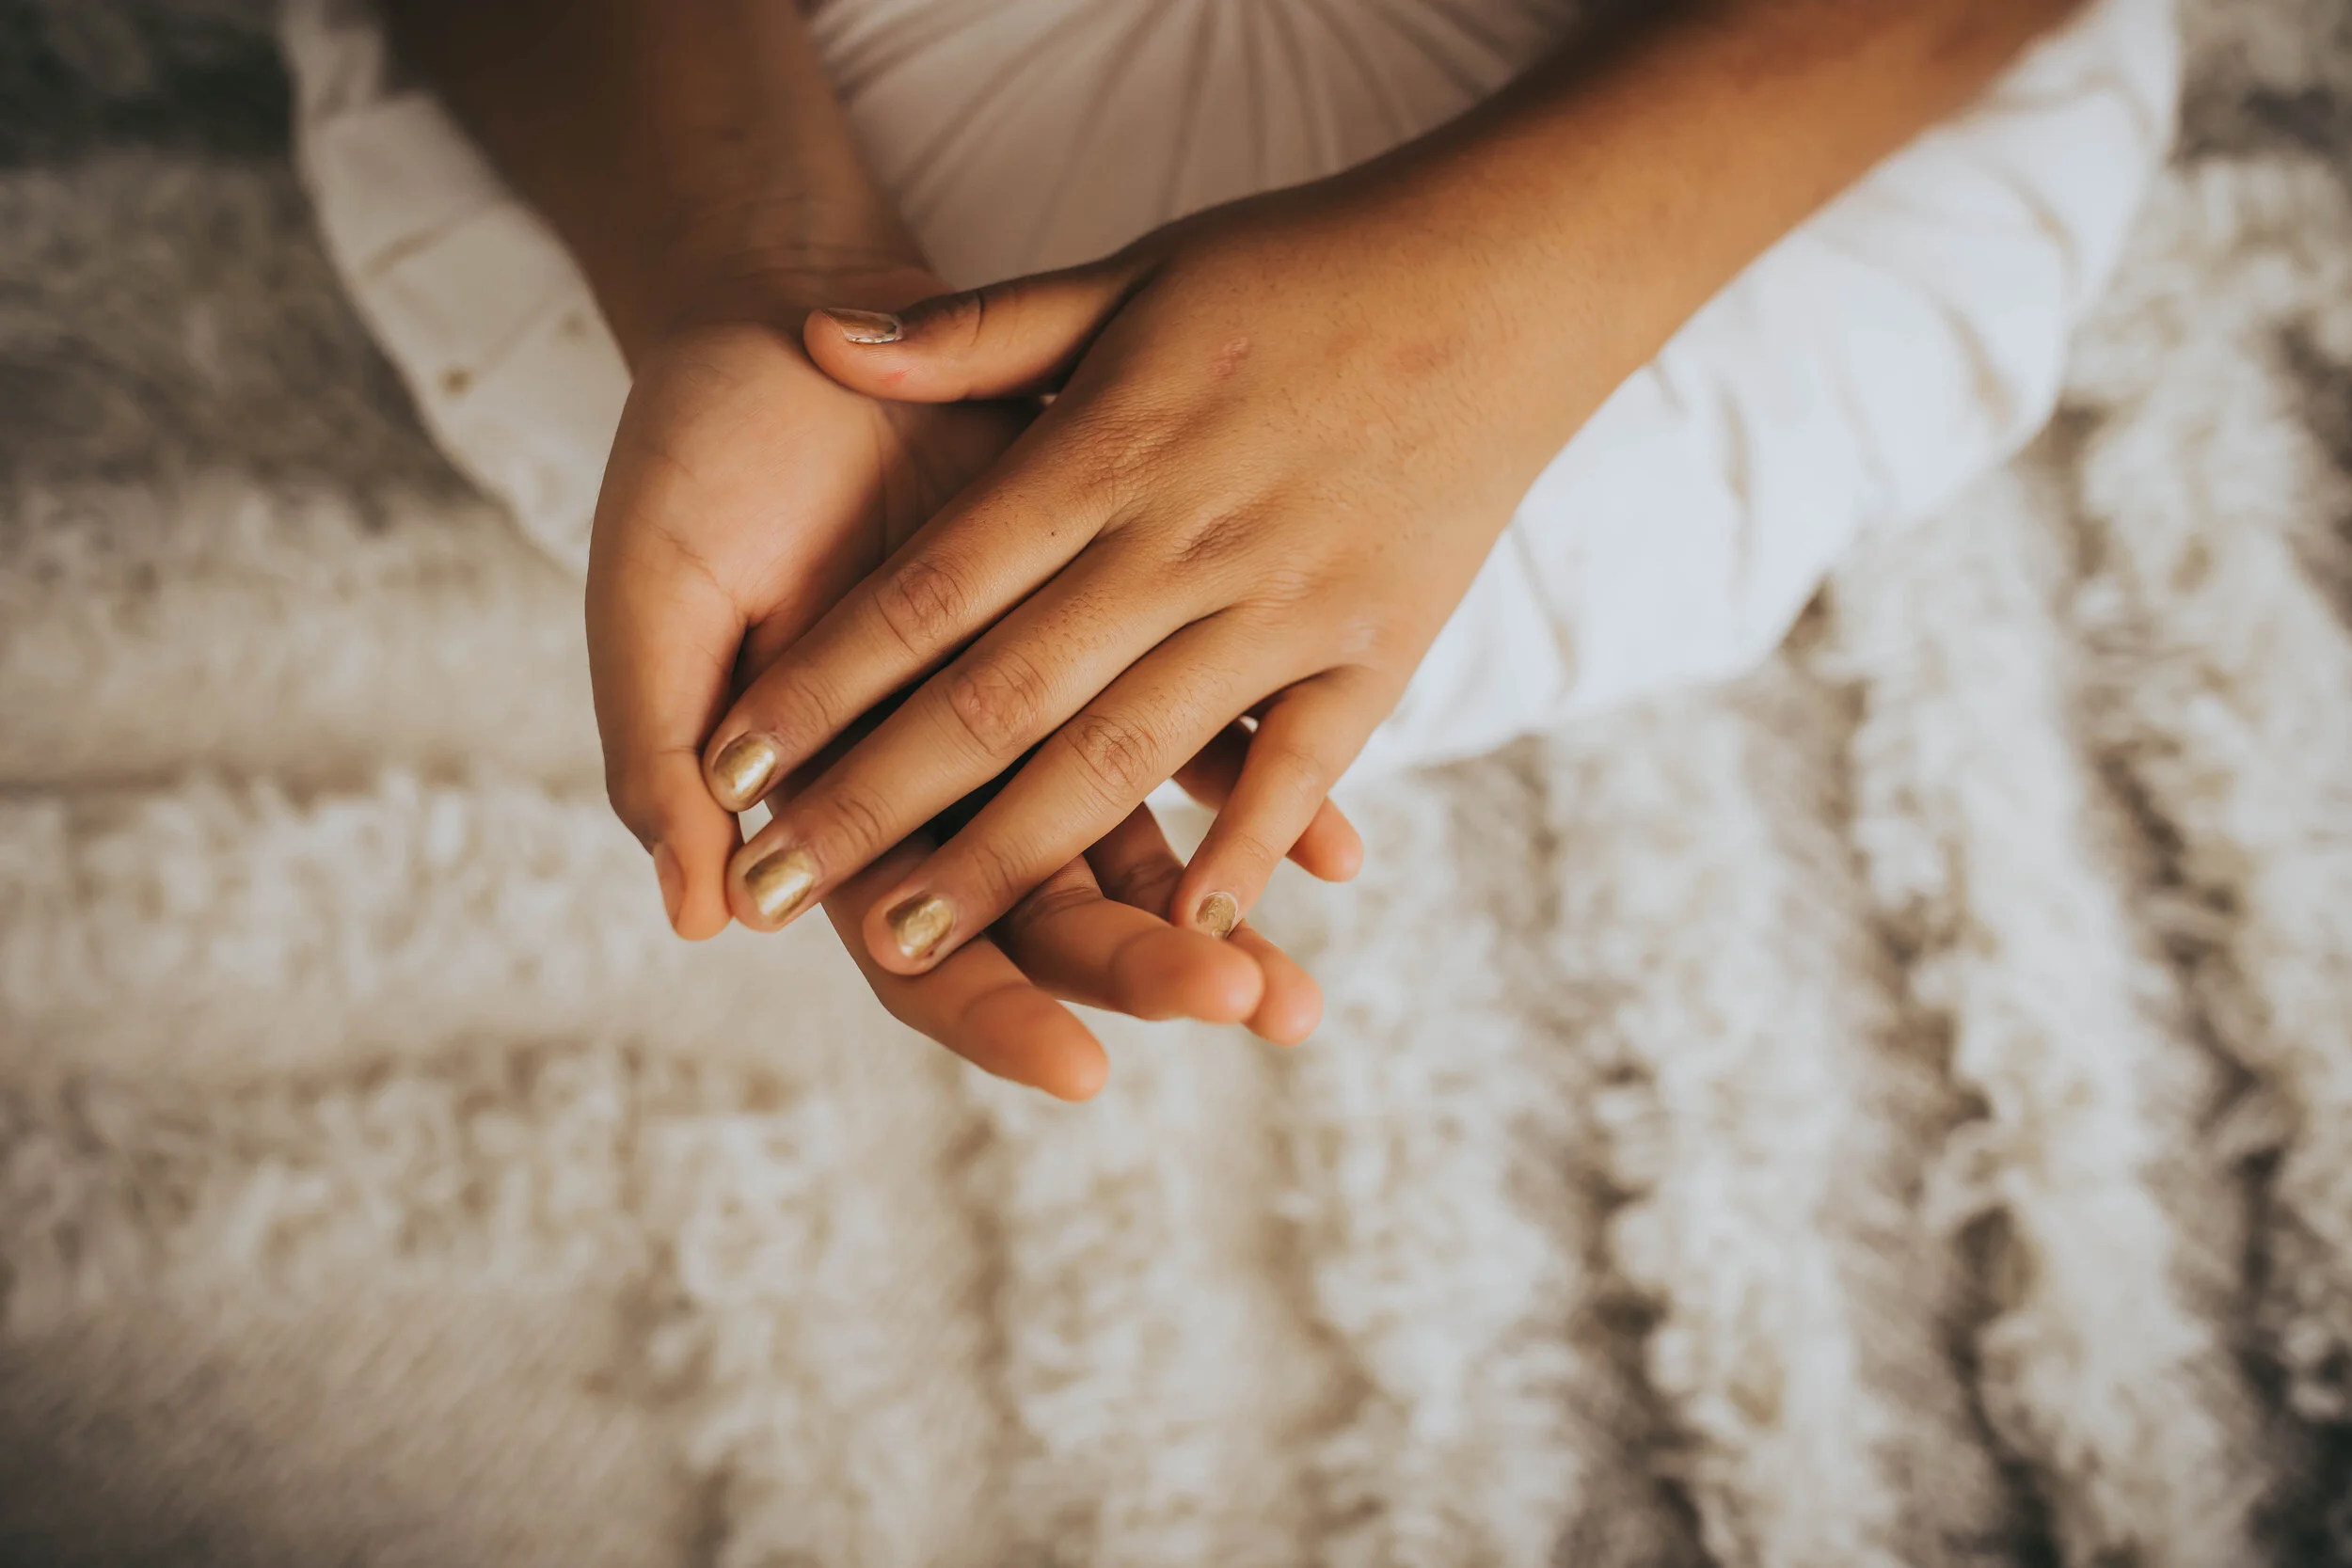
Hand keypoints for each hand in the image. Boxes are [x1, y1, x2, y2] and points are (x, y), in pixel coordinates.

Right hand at [588, 268, 1350, 1095]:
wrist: (794, 333)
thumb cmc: (701, 466)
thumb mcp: (656, 598)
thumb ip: (661, 756)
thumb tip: (699, 918)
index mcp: (839, 808)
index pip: (919, 954)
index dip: (994, 1013)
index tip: (1082, 1067)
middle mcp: (951, 789)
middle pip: (1054, 920)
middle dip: (1142, 970)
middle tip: (1239, 1006)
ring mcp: (1037, 723)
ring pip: (1138, 853)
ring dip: (1221, 921)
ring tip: (1298, 992)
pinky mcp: (1109, 639)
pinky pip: (1204, 735)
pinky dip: (1271, 795)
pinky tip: (1345, 854)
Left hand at [695, 180, 1598, 972]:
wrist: (1505, 275)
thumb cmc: (1302, 273)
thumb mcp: (1131, 273)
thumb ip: (977, 331)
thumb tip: (813, 338)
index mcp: (1104, 450)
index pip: (929, 591)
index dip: (824, 685)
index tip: (730, 771)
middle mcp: (1180, 540)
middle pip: (1001, 698)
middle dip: (880, 805)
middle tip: (780, 894)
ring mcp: (1285, 602)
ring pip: (1126, 756)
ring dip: (1013, 858)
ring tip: (911, 943)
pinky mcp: (1379, 646)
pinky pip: (1298, 767)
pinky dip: (1242, 849)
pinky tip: (1178, 930)